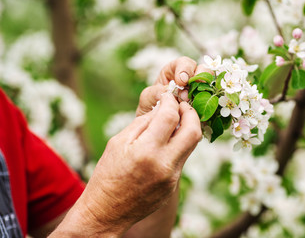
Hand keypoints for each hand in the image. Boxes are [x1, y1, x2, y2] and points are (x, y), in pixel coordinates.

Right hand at [50, 93, 201, 236]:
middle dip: (190, 113)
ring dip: (186, 128)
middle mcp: (164, 164)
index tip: (168, 96)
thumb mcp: (118, 142)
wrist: (106, 213)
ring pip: (191, 145)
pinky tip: (166, 143)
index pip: (170, 116)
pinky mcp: (173, 186)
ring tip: (174, 122)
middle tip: (181, 106)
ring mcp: (172, 177)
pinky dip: (178, 146)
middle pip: (193, 131)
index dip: (171, 101)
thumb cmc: (107, 175)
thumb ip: (143, 123)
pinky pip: (182, 159)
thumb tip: (162, 108)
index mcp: (146, 151)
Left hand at [136, 56, 210, 115]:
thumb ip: (155, 92)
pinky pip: (215, 102)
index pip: (184, 63)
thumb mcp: (148, 98)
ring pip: (212, 85)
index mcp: (175, 70)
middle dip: (199, 79)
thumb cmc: (150, 107)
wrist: (155, 125)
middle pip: (203, 70)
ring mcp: (200, 91)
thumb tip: (169, 92)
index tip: (181, 81)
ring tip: (196, 104)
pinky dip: (211, 106)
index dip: (185, 70)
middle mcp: (191, 79)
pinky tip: (203, 113)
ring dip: (207, 93)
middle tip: (190, 93)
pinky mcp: (206, 105)